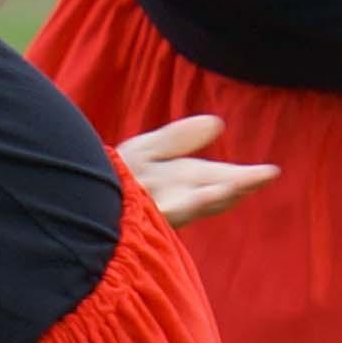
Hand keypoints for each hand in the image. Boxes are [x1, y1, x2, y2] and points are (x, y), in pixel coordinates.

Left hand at [118, 113, 279, 228]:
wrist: (71, 196)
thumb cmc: (108, 175)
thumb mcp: (146, 151)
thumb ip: (179, 139)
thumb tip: (217, 123)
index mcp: (178, 184)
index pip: (216, 180)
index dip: (242, 177)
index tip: (270, 172)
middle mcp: (169, 201)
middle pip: (207, 194)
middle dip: (234, 186)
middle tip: (265, 176)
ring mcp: (149, 213)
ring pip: (183, 207)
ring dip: (208, 198)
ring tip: (237, 187)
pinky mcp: (127, 219)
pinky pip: (151, 214)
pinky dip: (166, 207)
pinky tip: (182, 199)